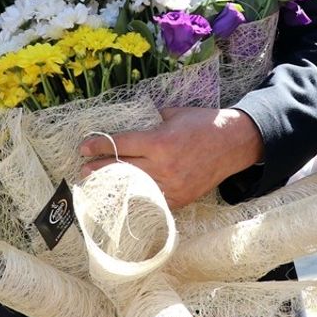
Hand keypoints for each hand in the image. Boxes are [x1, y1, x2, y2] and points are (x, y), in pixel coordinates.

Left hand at [78, 107, 263, 208]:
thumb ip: (151, 121)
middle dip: (100, 170)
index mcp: (159, 142)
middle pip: (122, 170)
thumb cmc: (203, 124)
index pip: (121, 145)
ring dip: (114, 188)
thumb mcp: (174, 114)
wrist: (233, 144)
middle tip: (83, 171)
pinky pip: (152, 201)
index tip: (84, 148)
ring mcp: (172, 186)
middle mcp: (163, 166)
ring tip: (97, 187)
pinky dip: (136, 199)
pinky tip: (123, 199)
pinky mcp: (180, 199)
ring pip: (134, 189)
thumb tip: (131, 126)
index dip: (99, 147)